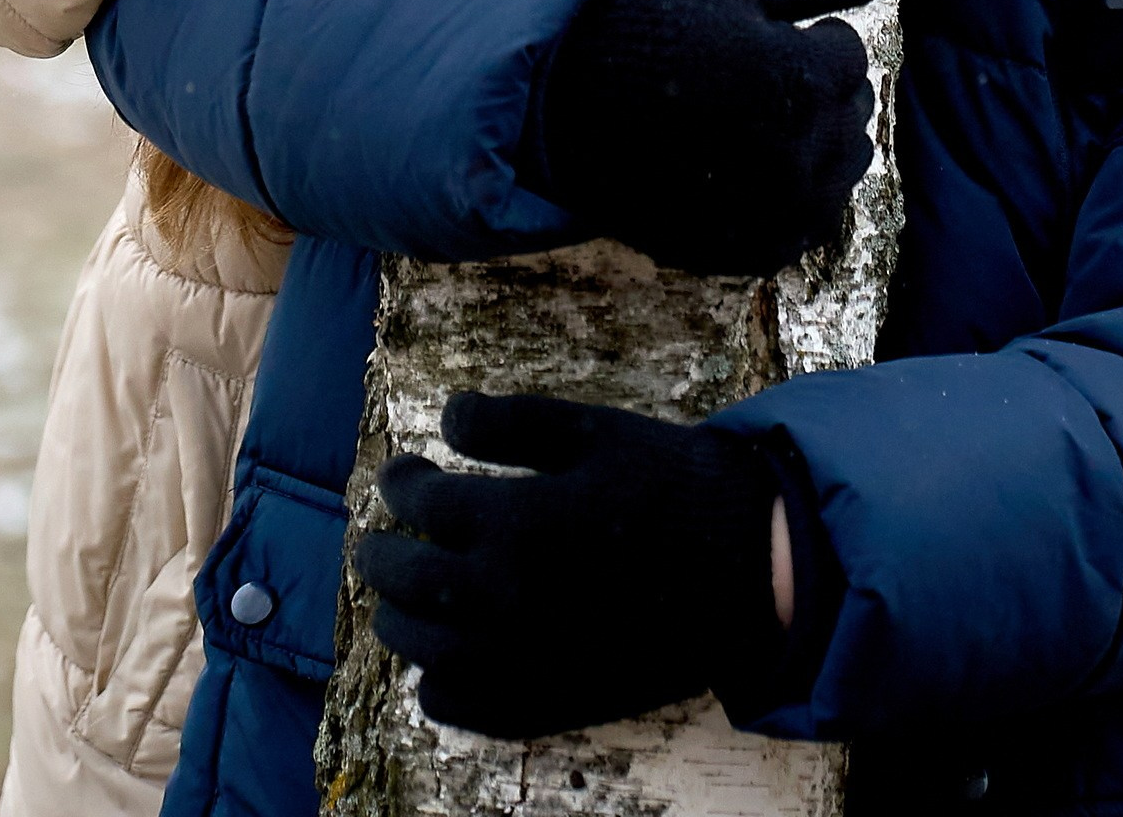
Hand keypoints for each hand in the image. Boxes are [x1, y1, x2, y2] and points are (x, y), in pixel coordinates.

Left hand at [358, 391, 780, 738]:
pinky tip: (442, 657)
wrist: (746, 567)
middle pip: (407, 580)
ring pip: (420, 647)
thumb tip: (446, 417)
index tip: (401, 470)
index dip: (400, 480)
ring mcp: (521, 659)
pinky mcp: (544, 701)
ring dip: (398, 615)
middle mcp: (506, 599)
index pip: (422, 503)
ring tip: (404, 592)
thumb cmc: (671, 484)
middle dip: (379, 552)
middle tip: (376, 537)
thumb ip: (512, 420)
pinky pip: (458, 706)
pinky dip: (434, 682)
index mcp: (517, 522)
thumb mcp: (595, 429)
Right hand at [543, 0, 882, 274]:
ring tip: (757, 118)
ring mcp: (774, 210)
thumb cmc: (655, 33)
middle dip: (819, 85)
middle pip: (853, 111)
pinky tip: (750, 167)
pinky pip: (809, 224)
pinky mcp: (749, 251)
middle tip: (757, 74)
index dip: (805, 34)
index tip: (758, 33)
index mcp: (798, 80)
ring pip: (843, 170)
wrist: (568, 106)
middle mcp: (796, 154)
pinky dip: (795, 197)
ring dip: (818, 140)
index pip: (848, 51)